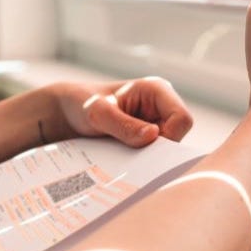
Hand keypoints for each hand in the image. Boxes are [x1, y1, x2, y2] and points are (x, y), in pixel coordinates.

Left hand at [45, 77, 193, 147]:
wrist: (68, 112)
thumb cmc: (82, 103)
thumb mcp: (97, 113)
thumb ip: (123, 125)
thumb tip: (153, 136)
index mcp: (157, 90)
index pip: (182, 119)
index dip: (169, 137)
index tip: (143, 146)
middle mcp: (161, 106)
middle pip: (179, 137)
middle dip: (159, 150)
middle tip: (132, 155)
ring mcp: (156, 122)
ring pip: (168, 149)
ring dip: (148, 156)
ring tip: (123, 154)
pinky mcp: (148, 137)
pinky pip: (155, 155)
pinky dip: (142, 160)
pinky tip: (124, 160)